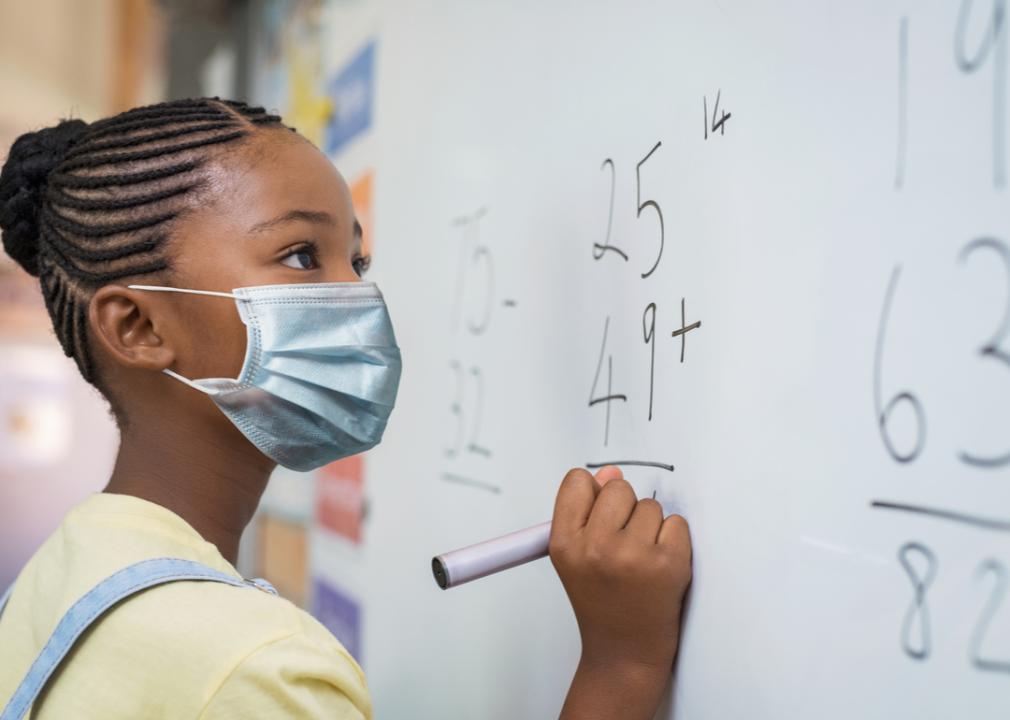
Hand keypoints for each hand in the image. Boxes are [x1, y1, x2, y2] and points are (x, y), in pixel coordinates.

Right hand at [550, 466, 691, 719]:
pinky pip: (677, 523)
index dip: (593, 493)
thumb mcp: (576, 557)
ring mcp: (633, 555)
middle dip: (625, 509)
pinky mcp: (668, 564)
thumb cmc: (602, 602)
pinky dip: (674, 541)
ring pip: (650, 506)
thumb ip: (587, 511)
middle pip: (618, 487)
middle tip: (623, 544)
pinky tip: (660, 566)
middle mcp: (595, 547)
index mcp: (564, 544)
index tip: (599, 513)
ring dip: (651, 527)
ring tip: (640, 560)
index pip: (577, 482)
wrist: (625, 652)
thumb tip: (611, 473)